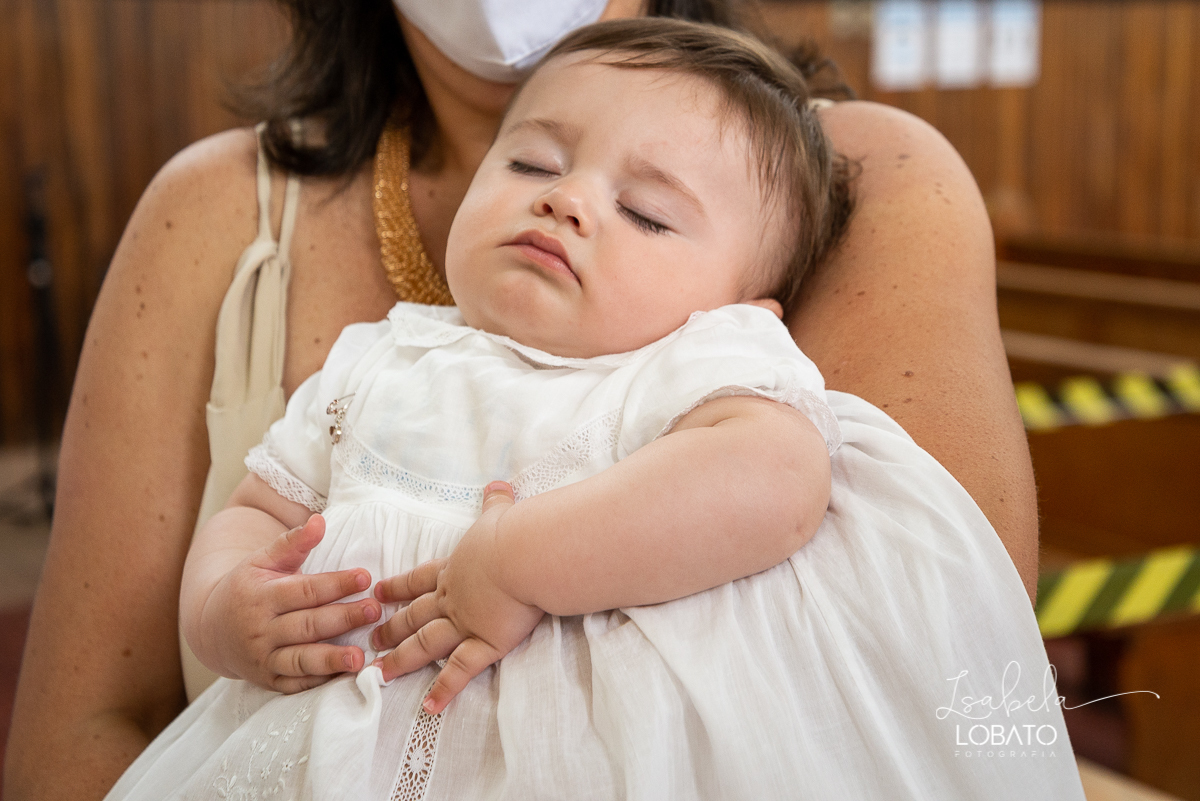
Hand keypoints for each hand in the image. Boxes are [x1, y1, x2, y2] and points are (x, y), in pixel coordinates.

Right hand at [198, 514, 381, 692]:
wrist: (211, 628)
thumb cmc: (247, 588)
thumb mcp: (263, 560)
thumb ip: (293, 542)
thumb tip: (319, 521)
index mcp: (260, 596)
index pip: (304, 590)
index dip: (336, 584)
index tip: (365, 577)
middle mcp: (260, 630)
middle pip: (308, 625)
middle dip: (343, 618)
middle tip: (374, 611)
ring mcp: (263, 659)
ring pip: (301, 660)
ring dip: (331, 660)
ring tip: (360, 658)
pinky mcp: (267, 681)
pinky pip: (295, 684)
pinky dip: (319, 682)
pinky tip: (344, 677)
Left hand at [371, 481, 544, 713]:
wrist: (525, 554)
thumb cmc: (514, 532)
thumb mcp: (500, 514)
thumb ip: (496, 503)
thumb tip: (498, 485)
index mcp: (456, 568)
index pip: (421, 579)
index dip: (399, 587)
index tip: (379, 592)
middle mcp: (454, 597)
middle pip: (416, 615)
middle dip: (392, 626)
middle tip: (371, 638)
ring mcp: (466, 622)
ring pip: (426, 645)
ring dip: (402, 660)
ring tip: (381, 674)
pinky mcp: (485, 643)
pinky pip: (460, 671)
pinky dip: (444, 689)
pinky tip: (429, 706)